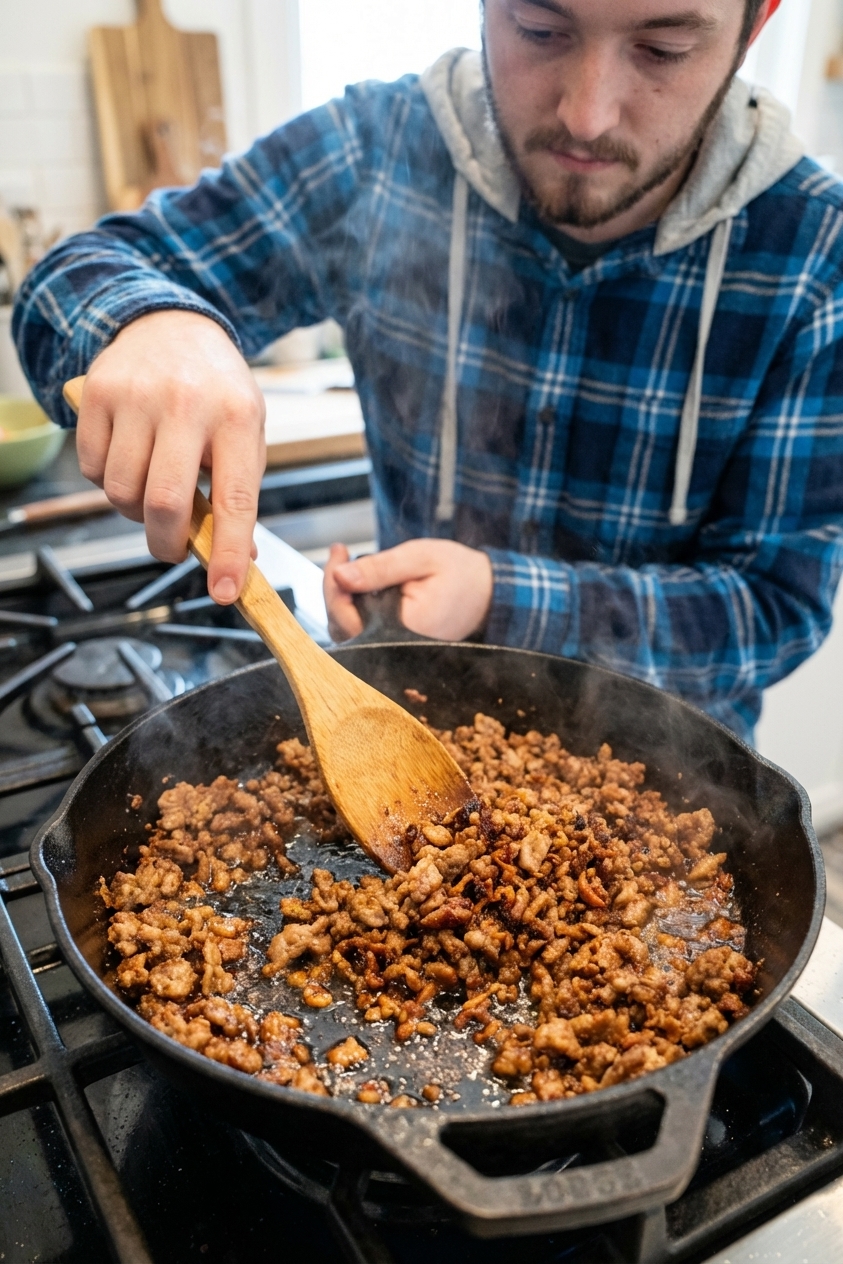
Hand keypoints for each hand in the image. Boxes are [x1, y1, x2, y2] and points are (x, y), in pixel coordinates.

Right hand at [76, 310, 265, 603]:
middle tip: (173, 549)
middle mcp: (186, 403)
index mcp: (236, 416)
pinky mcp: (97, 394)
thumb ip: (240, 491)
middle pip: (164, 502)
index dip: (229, 553)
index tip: (224, 591)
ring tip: (153, 489)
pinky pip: (91, 469)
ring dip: (135, 511)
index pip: (234, 499)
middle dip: (166, 543)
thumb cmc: (216, 390)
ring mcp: (136, 395)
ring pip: (120, 491)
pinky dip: (107, 481)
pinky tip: (129, 459)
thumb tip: (239, 558)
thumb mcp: (246, 432)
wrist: (172, 326)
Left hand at [324, 538, 493, 641]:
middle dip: (334, 590)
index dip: (334, 587)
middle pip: (343, 627)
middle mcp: (396, 649)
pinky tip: (355, 584)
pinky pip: (361, 633)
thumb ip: (380, 568)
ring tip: (345, 564)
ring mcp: (394, 652)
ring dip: (340, 599)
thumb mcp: (421, 559)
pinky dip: (351, 609)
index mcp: (405, 631)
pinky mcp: (393, 646)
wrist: (488, 593)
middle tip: (340, 554)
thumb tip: (341, 575)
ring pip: (348, 632)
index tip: (338, 554)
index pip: (350, 618)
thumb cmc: (461, 574)